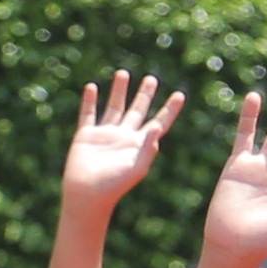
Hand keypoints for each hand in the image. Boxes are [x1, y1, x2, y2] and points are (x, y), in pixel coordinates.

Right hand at [58, 68, 185, 219]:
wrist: (88, 194)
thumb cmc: (114, 185)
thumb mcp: (136, 167)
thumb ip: (148, 148)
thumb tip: (156, 127)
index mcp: (140, 144)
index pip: (158, 122)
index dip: (169, 109)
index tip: (180, 95)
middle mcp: (124, 137)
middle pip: (137, 110)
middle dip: (144, 95)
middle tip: (152, 78)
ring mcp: (105, 135)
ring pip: (114, 107)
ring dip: (119, 91)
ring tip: (123, 73)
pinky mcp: (86, 136)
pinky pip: (88, 114)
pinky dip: (89, 101)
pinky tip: (92, 87)